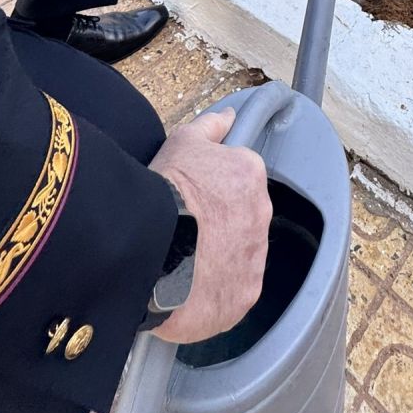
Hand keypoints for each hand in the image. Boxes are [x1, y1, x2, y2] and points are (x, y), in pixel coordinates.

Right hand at [149, 107, 271, 344]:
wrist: (149, 245)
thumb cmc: (164, 189)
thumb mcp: (183, 142)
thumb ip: (211, 127)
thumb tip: (229, 116)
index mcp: (251, 175)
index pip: (241, 180)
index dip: (215, 189)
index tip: (195, 199)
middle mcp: (262, 216)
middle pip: (244, 219)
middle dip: (222, 224)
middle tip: (188, 229)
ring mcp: (254, 259)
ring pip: (241, 256)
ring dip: (221, 258)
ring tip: (185, 261)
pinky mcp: (243, 296)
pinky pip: (234, 291)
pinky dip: (216, 291)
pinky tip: (190, 287)